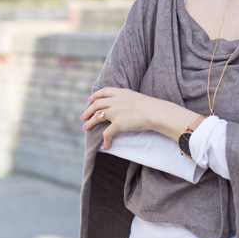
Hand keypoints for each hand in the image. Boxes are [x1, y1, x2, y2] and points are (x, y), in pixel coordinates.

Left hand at [81, 87, 199, 148]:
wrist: (155, 112)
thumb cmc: (152, 107)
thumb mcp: (138, 98)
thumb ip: (129, 100)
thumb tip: (128, 107)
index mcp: (121, 93)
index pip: (104, 91)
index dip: (95, 96)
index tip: (90, 99)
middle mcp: (115, 100)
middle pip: (97, 104)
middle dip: (88, 111)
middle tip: (83, 117)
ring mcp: (115, 112)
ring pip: (97, 117)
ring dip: (90, 123)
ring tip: (85, 128)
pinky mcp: (117, 124)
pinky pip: (107, 133)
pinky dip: (105, 140)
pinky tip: (106, 146)